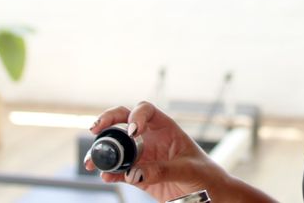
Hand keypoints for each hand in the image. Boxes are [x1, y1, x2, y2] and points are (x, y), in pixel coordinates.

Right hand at [85, 101, 226, 201]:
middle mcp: (151, 138)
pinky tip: (105, 176)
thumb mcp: (188, 170)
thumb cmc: (206, 175)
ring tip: (92, 161)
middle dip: (107, 121)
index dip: (136, 115)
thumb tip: (134, 172)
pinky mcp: (139, 176)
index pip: (146, 110)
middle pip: (123, 120)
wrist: (211, 195)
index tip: (132, 131)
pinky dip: (110, 173)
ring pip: (117, 147)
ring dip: (102, 151)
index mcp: (166, 128)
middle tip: (95, 129)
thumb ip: (163, 170)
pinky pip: (119, 171)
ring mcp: (143, 156)